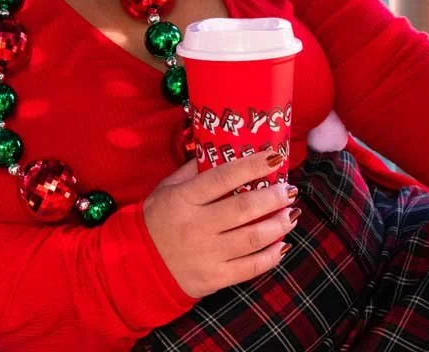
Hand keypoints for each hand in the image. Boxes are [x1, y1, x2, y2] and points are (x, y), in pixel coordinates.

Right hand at [142, 152, 298, 299]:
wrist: (138, 266)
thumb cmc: (156, 220)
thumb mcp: (167, 189)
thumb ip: (192, 170)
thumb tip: (221, 149)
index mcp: (184, 199)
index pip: (223, 177)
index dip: (252, 166)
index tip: (275, 157)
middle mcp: (197, 226)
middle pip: (244, 209)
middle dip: (273, 197)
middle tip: (288, 190)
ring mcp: (207, 254)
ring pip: (252, 238)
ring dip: (278, 225)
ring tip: (290, 214)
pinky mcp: (215, 278)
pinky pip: (250, 268)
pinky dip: (271, 256)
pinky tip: (282, 244)